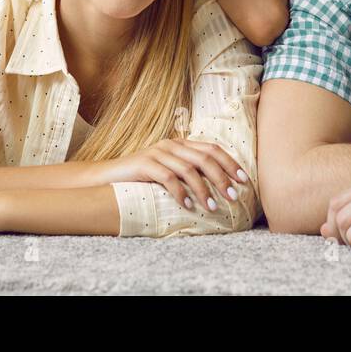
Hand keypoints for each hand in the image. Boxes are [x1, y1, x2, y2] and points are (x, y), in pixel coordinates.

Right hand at [86, 138, 248, 211]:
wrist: (107, 177)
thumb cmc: (143, 179)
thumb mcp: (169, 173)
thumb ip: (189, 174)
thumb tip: (220, 189)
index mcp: (180, 144)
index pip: (212, 149)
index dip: (230, 163)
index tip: (243, 180)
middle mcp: (171, 145)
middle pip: (205, 157)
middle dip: (222, 178)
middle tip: (233, 197)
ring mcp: (157, 153)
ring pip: (189, 169)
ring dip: (204, 189)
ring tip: (213, 207)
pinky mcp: (144, 164)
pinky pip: (167, 178)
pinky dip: (180, 192)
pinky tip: (188, 206)